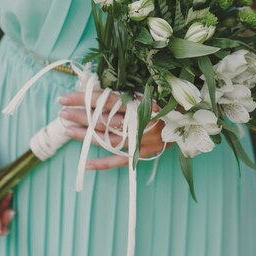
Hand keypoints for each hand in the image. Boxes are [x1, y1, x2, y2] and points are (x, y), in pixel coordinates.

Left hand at [57, 91, 173, 169]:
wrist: (192, 121)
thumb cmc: (168, 102)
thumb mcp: (150, 92)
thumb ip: (126, 94)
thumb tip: (96, 91)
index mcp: (139, 102)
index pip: (105, 99)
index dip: (83, 99)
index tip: (64, 98)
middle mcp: (139, 121)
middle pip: (103, 119)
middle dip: (80, 116)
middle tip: (62, 113)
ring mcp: (141, 139)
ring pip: (108, 139)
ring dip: (85, 136)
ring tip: (67, 130)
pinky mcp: (144, 153)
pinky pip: (120, 160)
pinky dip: (103, 164)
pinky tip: (85, 164)